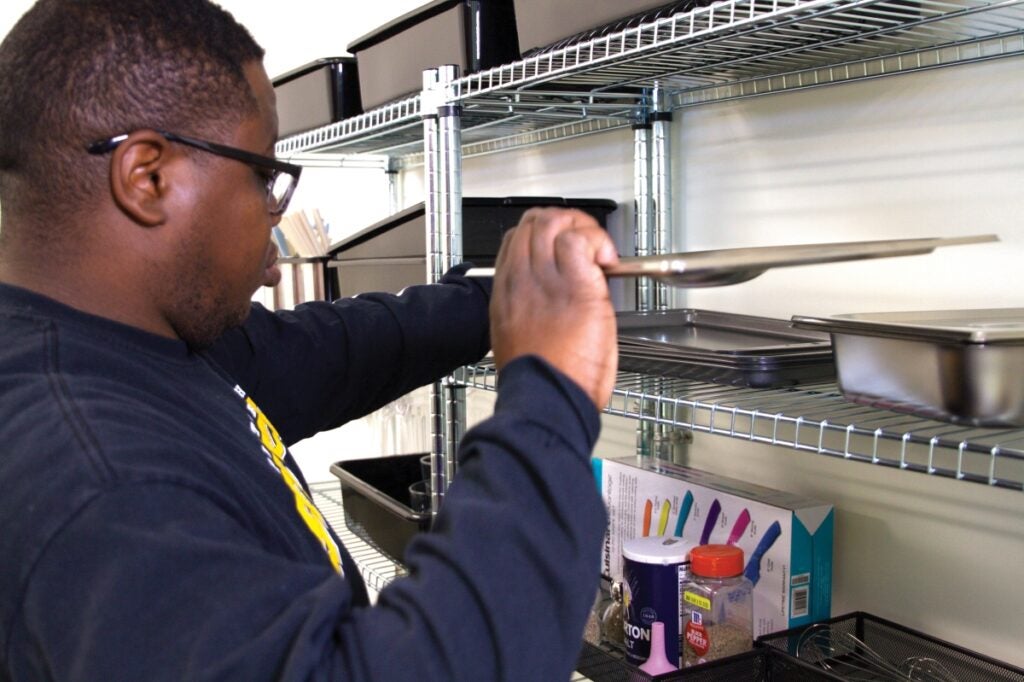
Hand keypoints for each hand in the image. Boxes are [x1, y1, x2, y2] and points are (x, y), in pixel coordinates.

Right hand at [489, 208, 618, 408]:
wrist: (548, 398)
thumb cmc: (542, 382)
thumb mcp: (519, 341)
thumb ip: (530, 313)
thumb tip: (552, 303)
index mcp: (507, 294)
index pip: (515, 242)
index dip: (542, 236)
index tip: (563, 248)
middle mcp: (521, 280)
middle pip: (533, 224)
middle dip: (564, 223)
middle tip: (587, 244)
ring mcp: (546, 279)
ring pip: (554, 223)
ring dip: (582, 228)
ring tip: (599, 251)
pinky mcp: (575, 283)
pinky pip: (579, 239)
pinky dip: (597, 241)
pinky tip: (607, 261)